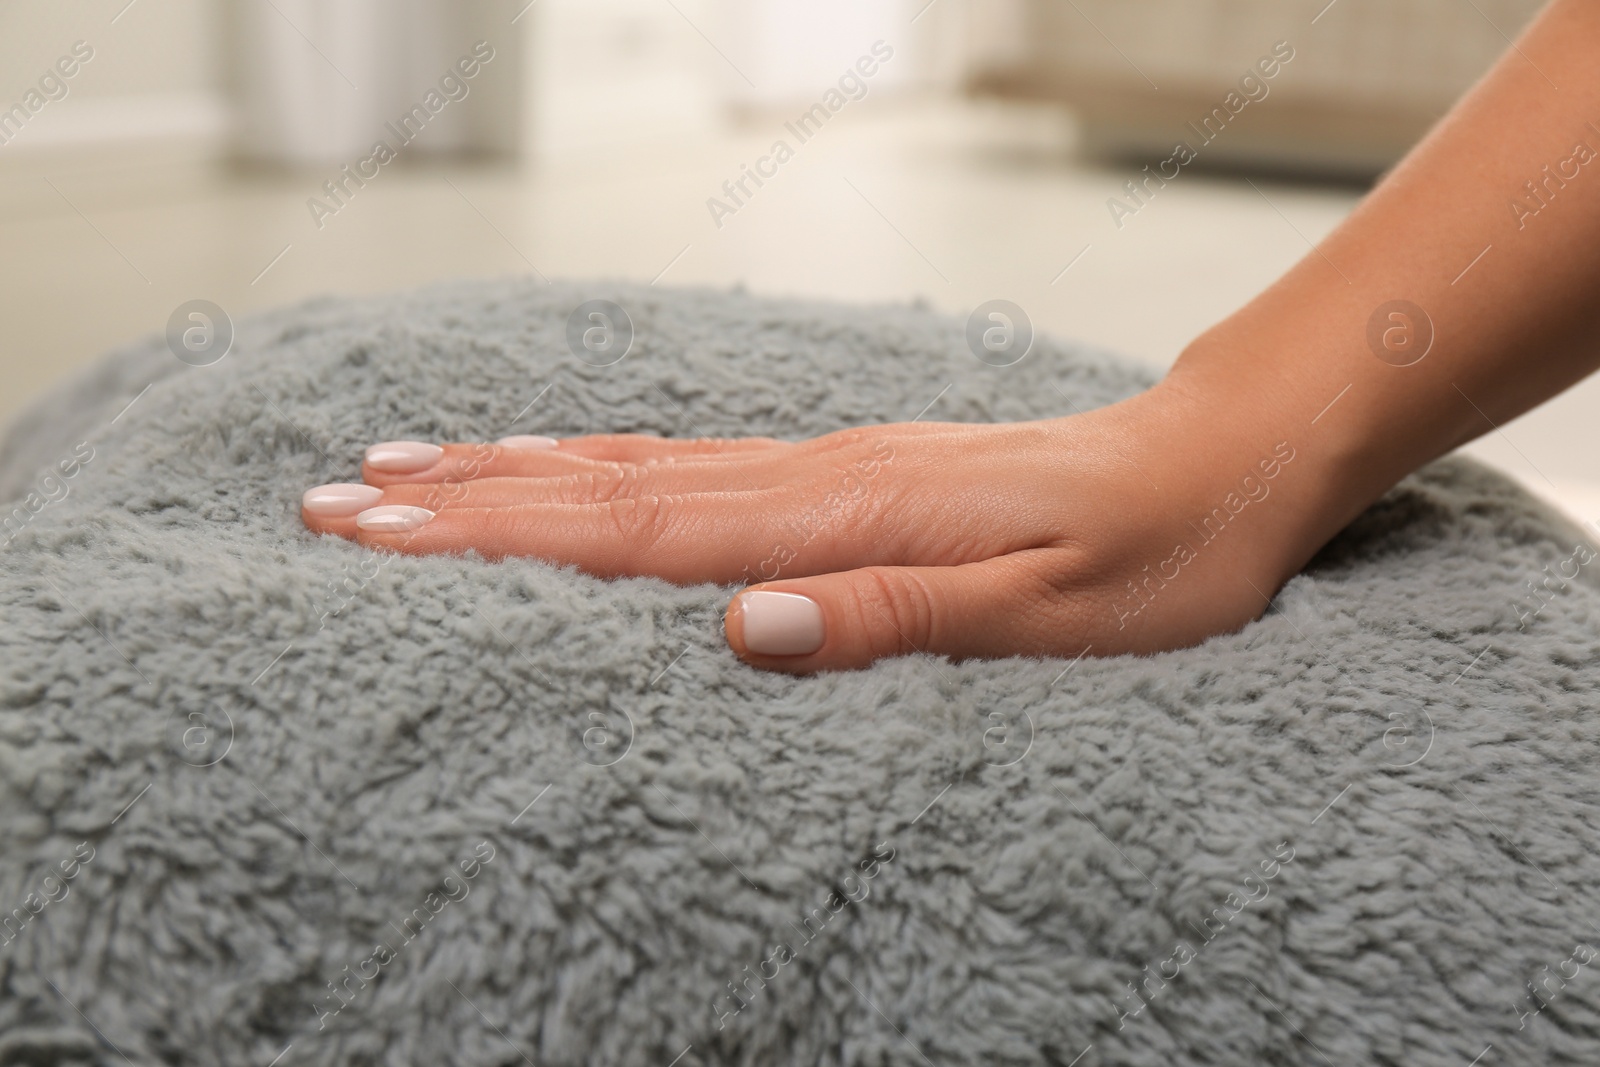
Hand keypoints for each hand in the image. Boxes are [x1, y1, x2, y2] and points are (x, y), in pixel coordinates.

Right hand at [300, 378, 1330, 672]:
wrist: (1215, 459)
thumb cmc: (1149, 554)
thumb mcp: (1046, 615)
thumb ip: (892, 619)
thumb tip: (741, 631)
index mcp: (845, 518)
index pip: (635, 532)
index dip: (497, 539)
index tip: (376, 536)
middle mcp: (811, 478)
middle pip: (602, 488)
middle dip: (458, 503)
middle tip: (329, 504)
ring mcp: (821, 464)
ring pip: (632, 463)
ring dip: (508, 471)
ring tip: (401, 470)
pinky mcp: (843, 468)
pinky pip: (693, 461)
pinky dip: (602, 459)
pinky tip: (559, 459)